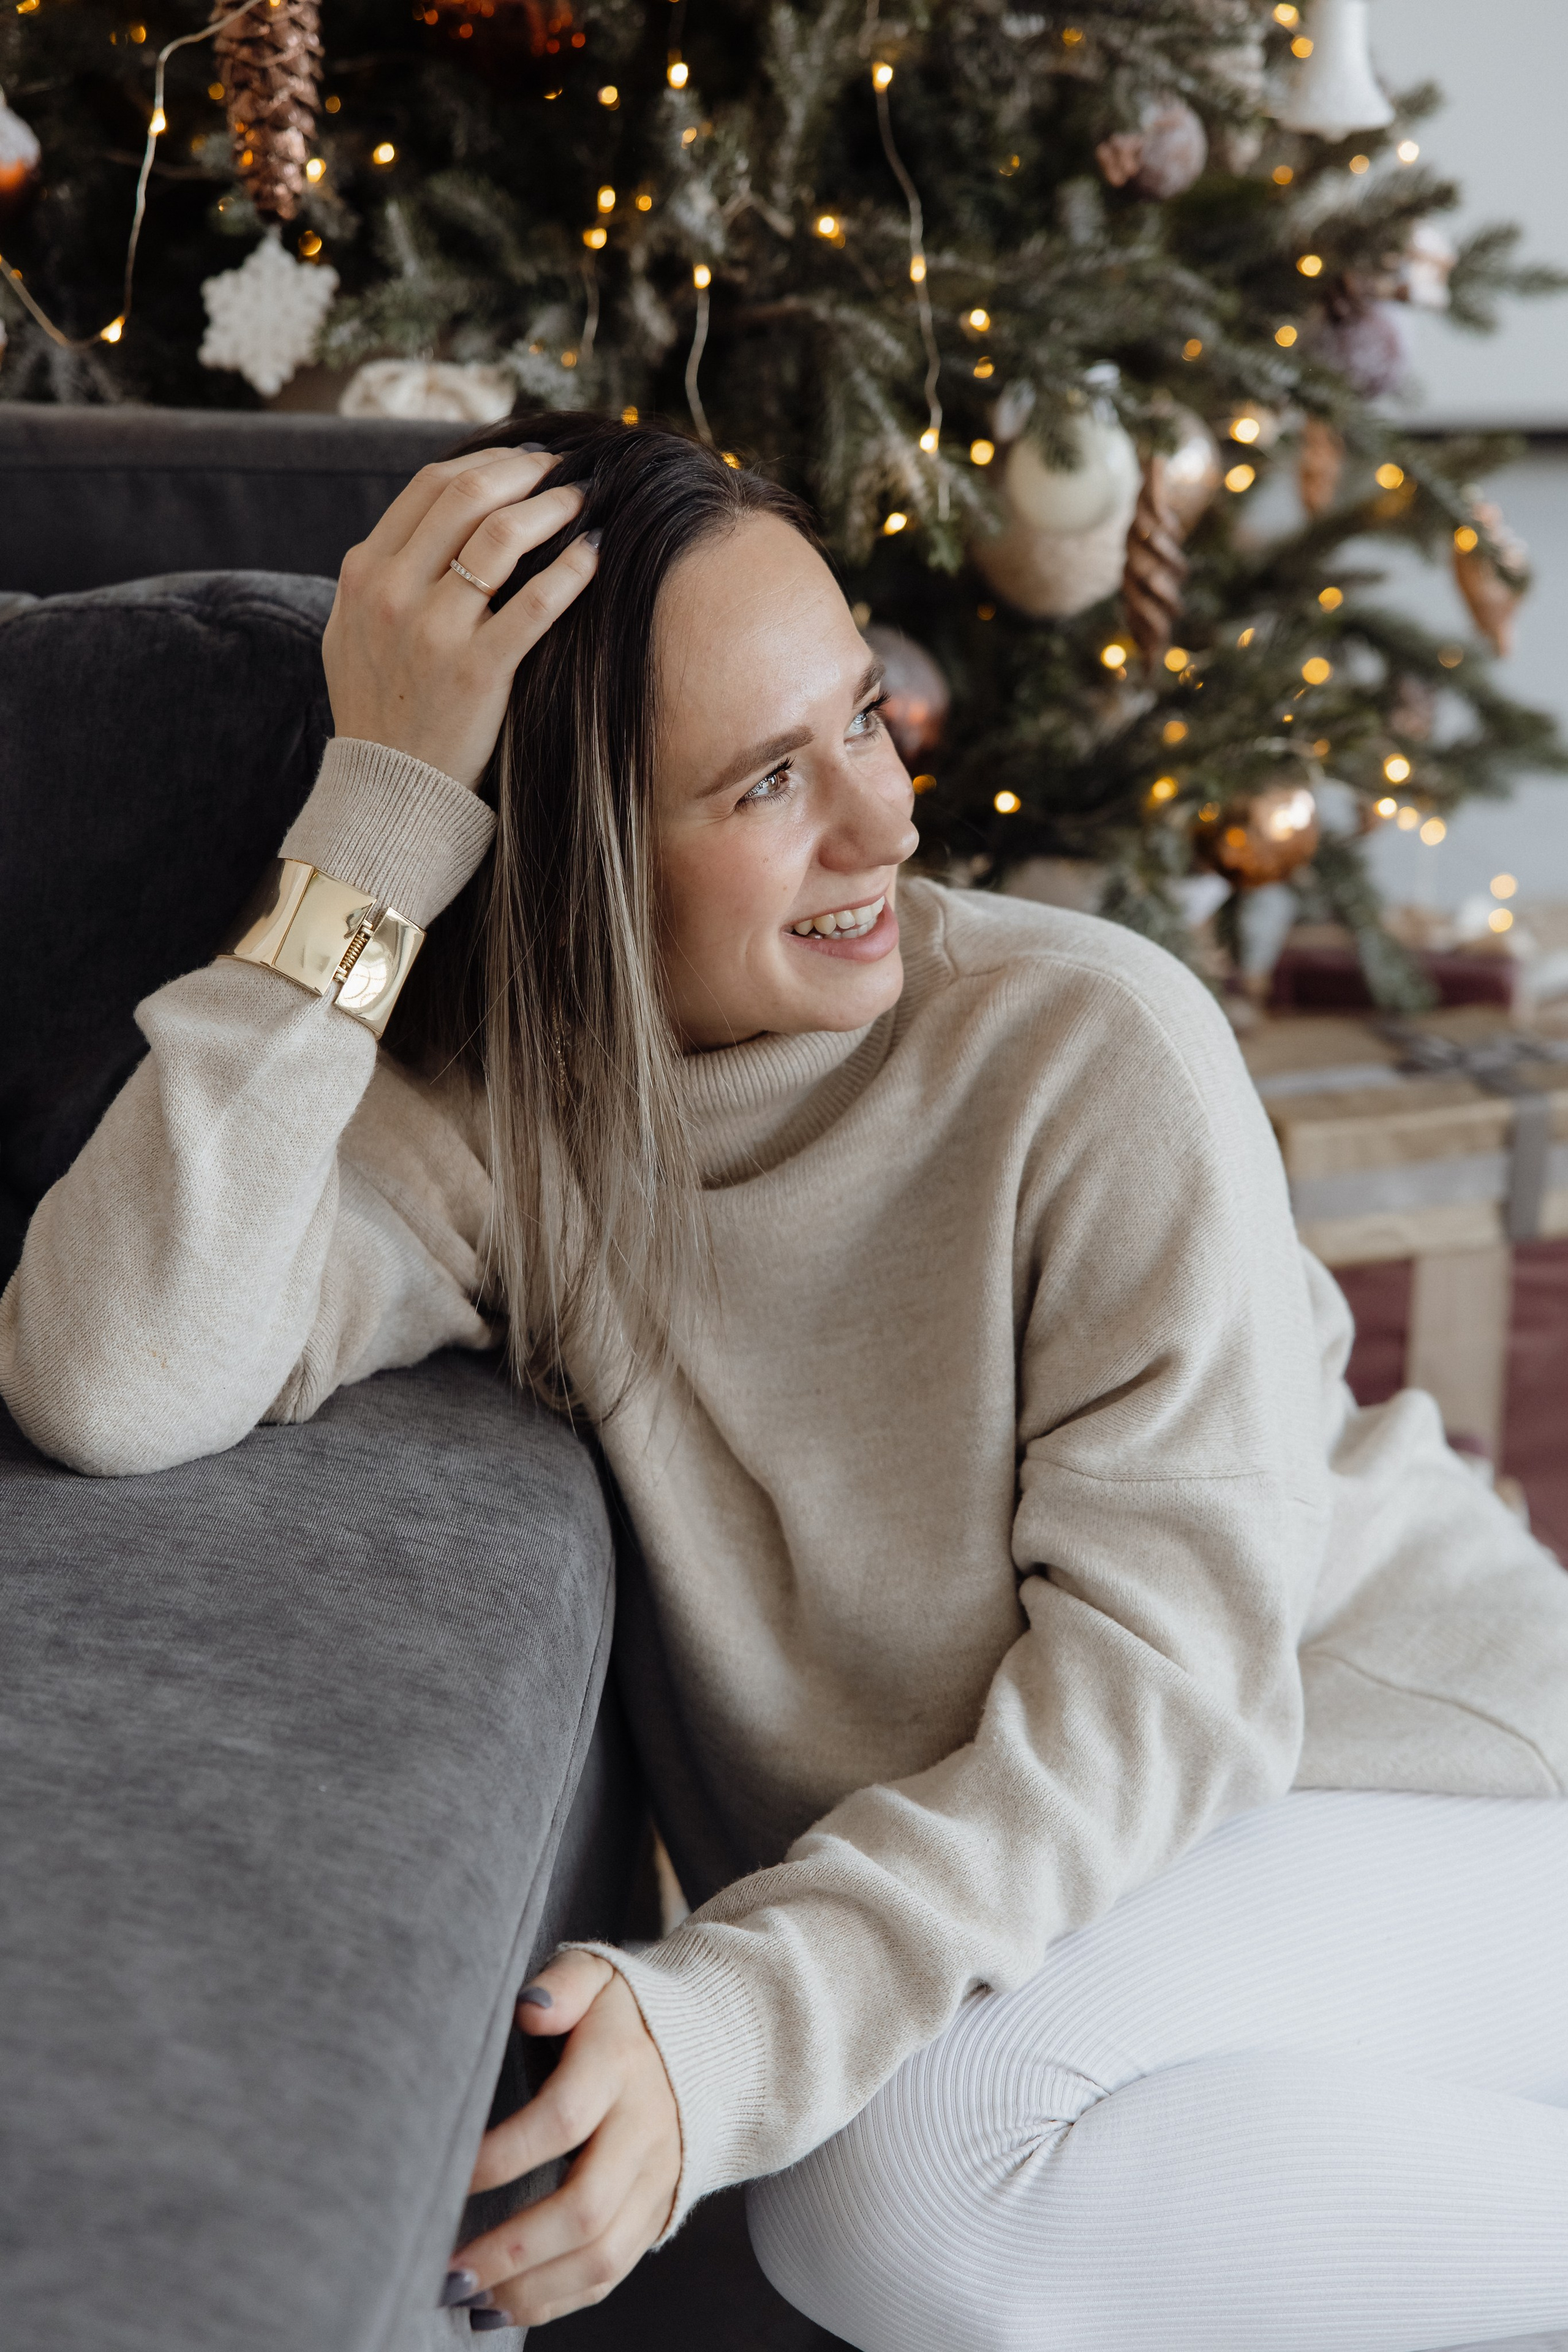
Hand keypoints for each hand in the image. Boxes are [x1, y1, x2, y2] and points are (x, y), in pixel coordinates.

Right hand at [322, 445, 598, 789]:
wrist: (388, 789)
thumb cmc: (381, 708)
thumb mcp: (355, 631)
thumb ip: (383, 574)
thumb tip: (429, 523)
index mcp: (364, 573)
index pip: (428, 486)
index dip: (485, 461)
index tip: (522, 462)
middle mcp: (393, 592)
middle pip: (466, 495)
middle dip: (524, 472)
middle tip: (563, 470)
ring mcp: (434, 631)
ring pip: (502, 536)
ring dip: (552, 507)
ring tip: (583, 502)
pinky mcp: (478, 671)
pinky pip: (536, 602)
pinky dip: (573, 569)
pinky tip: (596, 554)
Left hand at [450, 1950, 681, 2326]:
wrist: (717, 2044)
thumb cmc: (627, 2009)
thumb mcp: (597, 1973)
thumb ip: (562, 1984)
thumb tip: (528, 2010)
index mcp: (621, 2065)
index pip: (562, 2118)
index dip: (503, 2154)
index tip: (449, 2176)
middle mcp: (645, 2129)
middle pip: (584, 2206)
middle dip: (511, 2247)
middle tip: (446, 2271)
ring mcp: (658, 2178)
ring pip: (602, 2254)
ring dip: (531, 2287)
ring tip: (466, 2298)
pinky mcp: (658, 2212)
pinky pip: (614, 2270)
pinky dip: (559, 2300)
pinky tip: (505, 2307)